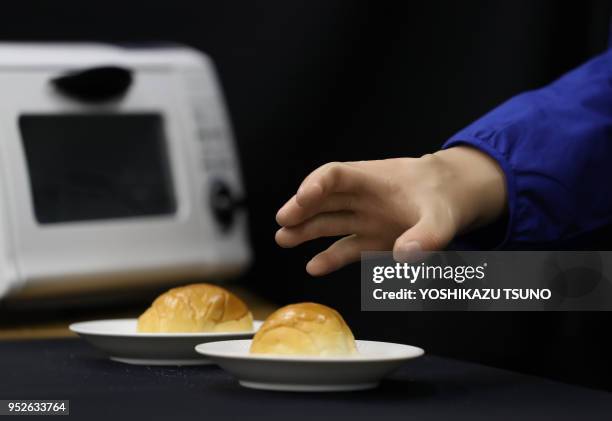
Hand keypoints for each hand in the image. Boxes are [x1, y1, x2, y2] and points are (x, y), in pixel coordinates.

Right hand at [275, 146, 506, 275]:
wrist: (452, 199)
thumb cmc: (443, 196)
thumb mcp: (442, 215)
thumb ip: (427, 235)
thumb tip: (406, 256)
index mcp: (372, 179)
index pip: (335, 175)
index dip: (316, 185)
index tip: (303, 198)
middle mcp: (362, 198)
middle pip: (323, 199)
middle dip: (301, 208)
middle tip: (283, 221)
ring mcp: (364, 219)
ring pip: (328, 222)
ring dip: (305, 230)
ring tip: (283, 239)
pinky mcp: (371, 240)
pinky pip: (345, 248)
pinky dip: (329, 258)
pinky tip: (312, 267)